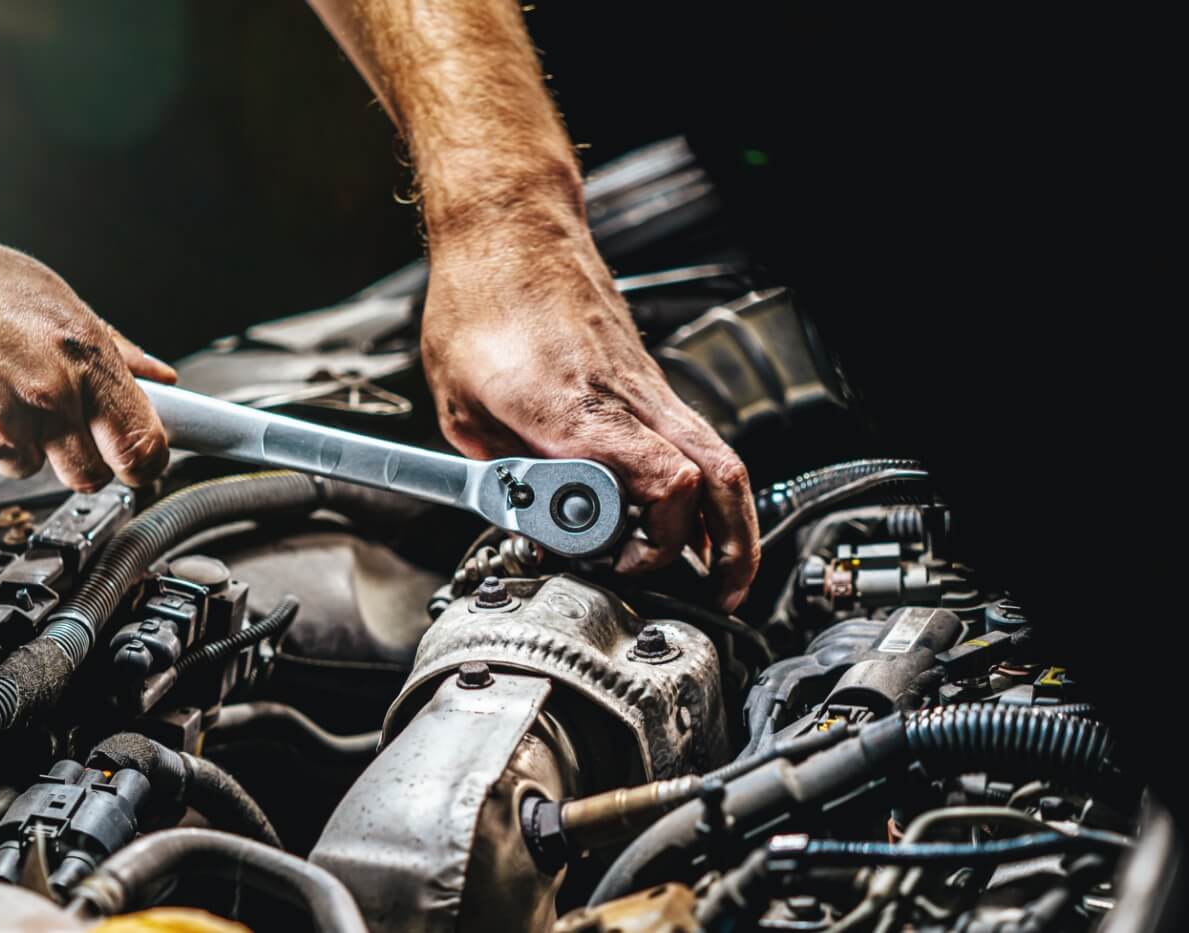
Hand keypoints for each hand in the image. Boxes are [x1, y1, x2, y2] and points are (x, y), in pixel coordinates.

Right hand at [0, 217, 174, 490]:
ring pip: (28, 468)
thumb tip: (161, 378)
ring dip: (14, 442)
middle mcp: (46, 399)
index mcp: (81, 358)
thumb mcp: (48, 295)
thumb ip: (114, 347)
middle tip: (45, 415)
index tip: (141, 464)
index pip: (144, 445)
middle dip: (78, 457)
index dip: (146, 463)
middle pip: (91, 475)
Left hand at [421, 223, 759, 608]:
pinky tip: (688, 518)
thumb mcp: (459, 405)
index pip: (664, 484)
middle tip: (718, 595)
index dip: (655, 540)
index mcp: (576, 411)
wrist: (509, 230)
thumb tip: (528, 519)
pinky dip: (706, 488)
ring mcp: (646, 388)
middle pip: (716, 479)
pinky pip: (697, 441)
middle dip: (729, 549)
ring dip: (729, 524)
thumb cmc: (481, 301)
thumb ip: (500, 470)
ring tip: (719, 573)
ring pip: (719, 460)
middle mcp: (627, 399)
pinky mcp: (647, 382)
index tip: (616, 563)